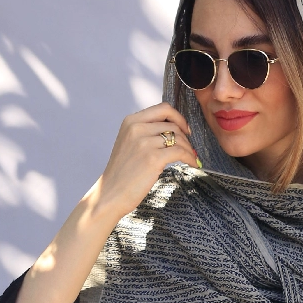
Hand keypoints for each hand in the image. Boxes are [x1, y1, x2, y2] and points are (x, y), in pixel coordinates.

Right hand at [96, 102, 199, 218]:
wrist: (111, 194)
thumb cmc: (122, 172)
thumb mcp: (129, 143)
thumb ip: (145, 132)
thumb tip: (174, 129)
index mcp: (131, 121)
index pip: (163, 108)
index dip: (178, 118)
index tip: (185, 129)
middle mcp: (137, 128)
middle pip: (173, 125)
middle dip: (185, 137)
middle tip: (189, 148)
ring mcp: (145, 143)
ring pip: (179, 138)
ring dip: (189, 149)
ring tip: (190, 158)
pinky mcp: (153, 158)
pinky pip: (180, 152)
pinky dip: (190, 158)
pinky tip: (192, 164)